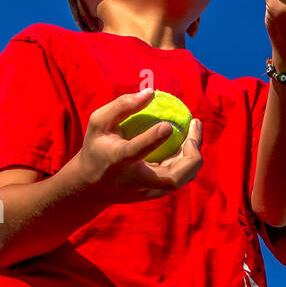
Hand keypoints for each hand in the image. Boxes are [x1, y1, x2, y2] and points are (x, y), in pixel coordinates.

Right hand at [72, 88, 203, 203]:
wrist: (91, 186)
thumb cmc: (97, 147)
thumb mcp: (99, 122)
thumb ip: (122, 106)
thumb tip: (151, 92)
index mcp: (117, 160)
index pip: (135, 151)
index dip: (153, 139)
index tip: (167, 125)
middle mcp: (135, 180)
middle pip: (173, 178)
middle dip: (192, 153)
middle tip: (195, 123)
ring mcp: (147, 191)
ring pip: (182, 178)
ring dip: (193, 153)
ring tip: (193, 129)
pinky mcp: (155, 194)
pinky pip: (180, 177)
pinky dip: (187, 159)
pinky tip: (185, 142)